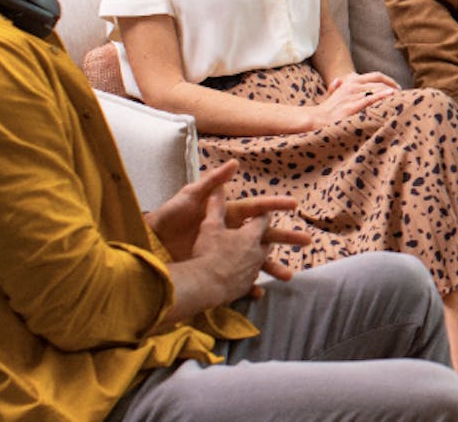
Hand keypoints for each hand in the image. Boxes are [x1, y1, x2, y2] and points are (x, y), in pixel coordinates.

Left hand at [152, 162, 304, 299]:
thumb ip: (213, 181)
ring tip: (288, 277)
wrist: (151, 242)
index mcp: (229, 215)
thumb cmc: (171, 216)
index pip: (257, 208)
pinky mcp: (216, 267)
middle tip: (306, 241)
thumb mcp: (192, 195)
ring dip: (272, 267)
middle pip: (264, 235)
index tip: (294, 205)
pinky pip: (237, 279)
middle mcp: (232, 233)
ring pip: (255, 260)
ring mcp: (225, 252)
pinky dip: (248, 287)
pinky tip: (258, 294)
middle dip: (285, 238)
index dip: (275, 206)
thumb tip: (234, 164)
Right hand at [302, 72, 399, 129]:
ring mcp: (352, 95)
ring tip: (401, 98)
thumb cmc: (329, 108)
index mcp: (351, 80)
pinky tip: (392, 96)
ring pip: (377, 89)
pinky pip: (370, 99)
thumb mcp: (337, 93)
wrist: (317, 118)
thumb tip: (339, 81)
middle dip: (393, 87)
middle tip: (403, 95)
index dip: (389, 80)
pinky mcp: (352, 106)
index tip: (397, 88)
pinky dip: (382, 96)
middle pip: (380, 82)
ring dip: (391, 93)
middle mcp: (353, 85)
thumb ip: (341, 86)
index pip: (376, 76)